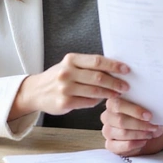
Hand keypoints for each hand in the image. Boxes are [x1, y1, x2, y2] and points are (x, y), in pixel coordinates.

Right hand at [9, 53, 129, 120]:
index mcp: (71, 60)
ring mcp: (65, 88)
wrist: (36, 91)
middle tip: (126, 86)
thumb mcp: (70, 66)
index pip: (97, 61)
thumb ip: (88, 66)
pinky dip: (97, 102)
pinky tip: (103, 100)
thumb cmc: (59, 77)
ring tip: (118, 94)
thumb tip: (115, 69)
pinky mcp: (64, 102)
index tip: (126, 69)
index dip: (114, 65)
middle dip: (115, 82)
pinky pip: (87, 102)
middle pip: (98, 77)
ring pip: (94, 91)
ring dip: (109, 93)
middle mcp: (67, 73)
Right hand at [101, 97, 162, 155]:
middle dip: (140, 124)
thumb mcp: (148, 108)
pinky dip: (134, 144)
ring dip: (139, 134)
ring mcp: (107, 131)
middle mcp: (108, 116)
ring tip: (150, 134)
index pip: (118, 105)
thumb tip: (153, 105)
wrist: (151, 130)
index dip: (134, 111)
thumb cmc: (147, 117)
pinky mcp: (110, 145)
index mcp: (113, 103)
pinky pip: (119, 146)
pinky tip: (143, 142)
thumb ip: (146, 105)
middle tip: (153, 126)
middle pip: (120, 120)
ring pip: (122, 133)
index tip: (149, 116)